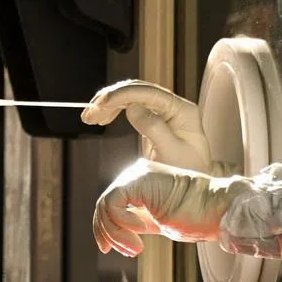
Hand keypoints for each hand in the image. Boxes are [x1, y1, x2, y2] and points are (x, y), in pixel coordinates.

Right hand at [81, 80, 211, 172]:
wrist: (192, 191)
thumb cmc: (186, 175)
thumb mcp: (171, 154)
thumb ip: (154, 129)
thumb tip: (133, 108)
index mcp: (182, 111)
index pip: (149, 93)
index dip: (122, 95)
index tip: (101, 104)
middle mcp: (174, 107)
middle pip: (138, 90)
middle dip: (111, 98)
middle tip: (89, 114)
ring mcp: (164, 112)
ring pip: (131, 97)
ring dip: (109, 103)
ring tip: (89, 117)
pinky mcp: (154, 121)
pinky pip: (130, 108)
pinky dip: (113, 111)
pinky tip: (101, 119)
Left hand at [94, 159, 246, 257]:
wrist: (219, 209)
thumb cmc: (198, 217)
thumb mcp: (160, 220)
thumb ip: (138, 221)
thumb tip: (116, 233)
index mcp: (142, 181)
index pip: (111, 204)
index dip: (108, 229)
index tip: (115, 250)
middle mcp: (136, 174)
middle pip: (103, 204)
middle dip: (108, 233)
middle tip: (128, 252)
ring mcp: (137, 175)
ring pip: (105, 206)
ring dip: (116, 233)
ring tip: (135, 248)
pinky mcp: (139, 180)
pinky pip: (113, 204)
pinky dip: (121, 224)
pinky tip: (140, 234)